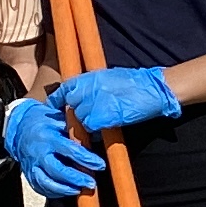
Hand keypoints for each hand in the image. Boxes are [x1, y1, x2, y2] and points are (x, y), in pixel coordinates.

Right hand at [3, 94, 103, 199]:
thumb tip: (96, 134)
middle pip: (57, 170)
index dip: (86, 159)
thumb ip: (74, 128)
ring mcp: (32, 166)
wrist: (19, 128)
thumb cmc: (43, 123)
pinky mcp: (29, 175)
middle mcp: (39, 153)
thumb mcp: (58, 119)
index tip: (100, 164)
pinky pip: (41, 188)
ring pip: (47, 183)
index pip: (70, 150)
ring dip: (65, 189)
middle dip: (76, 178)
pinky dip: (55, 193)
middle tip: (91, 183)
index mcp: (48, 137)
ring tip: (79, 190)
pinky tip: (67, 191)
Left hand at [54, 64, 181, 133]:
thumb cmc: (135, 83)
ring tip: (103, 119)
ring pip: (80, 118)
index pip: (65, 90)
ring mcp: (92, 103)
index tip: (53, 108)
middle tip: (88, 117)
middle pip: (71, 106)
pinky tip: (107, 125)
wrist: (152, 89)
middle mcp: (87, 89)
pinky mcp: (101, 116)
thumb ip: (92, 86)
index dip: (57, 101)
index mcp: (89, 77)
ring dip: (87, 122)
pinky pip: (90, 126)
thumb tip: (81, 96)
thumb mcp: (108, 78)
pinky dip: (96, 129)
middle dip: (76, 113)